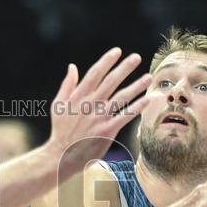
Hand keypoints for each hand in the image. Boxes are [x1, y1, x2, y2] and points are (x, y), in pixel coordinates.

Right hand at [46, 48, 152, 180]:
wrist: (61, 154)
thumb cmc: (60, 129)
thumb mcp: (58, 104)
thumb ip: (67, 84)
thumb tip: (72, 66)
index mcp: (78, 96)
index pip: (95, 73)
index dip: (107, 61)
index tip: (117, 51)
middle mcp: (90, 104)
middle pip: (111, 81)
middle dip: (125, 68)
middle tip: (137, 57)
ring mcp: (100, 117)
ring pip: (122, 97)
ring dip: (136, 86)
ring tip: (148, 77)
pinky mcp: (108, 130)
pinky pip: (126, 115)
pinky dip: (138, 106)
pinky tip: (148, 99)